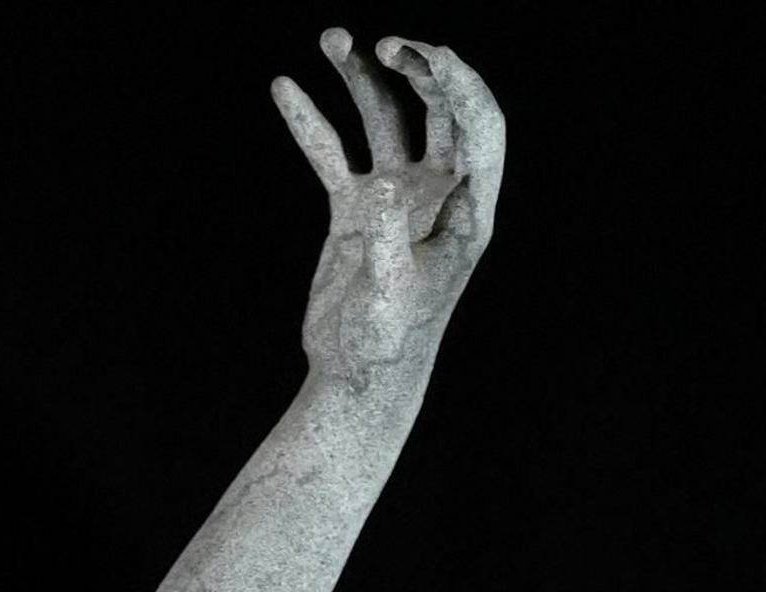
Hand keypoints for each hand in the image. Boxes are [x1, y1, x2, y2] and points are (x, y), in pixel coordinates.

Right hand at [275, 29, 504, 387]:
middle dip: (417, 68)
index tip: (426, 57)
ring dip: (361, 78)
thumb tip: (387, 190)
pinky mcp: (356, 209)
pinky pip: (335, 153)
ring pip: (385, 120)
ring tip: (333, 39)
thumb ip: (391, 242)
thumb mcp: (390, 299)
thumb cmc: (383, 347)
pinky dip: (312, 122)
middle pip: (440, 110)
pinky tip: (285, 88)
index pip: (480, 130)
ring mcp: (396, 197)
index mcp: (469, 212)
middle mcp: (439, 194)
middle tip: (384, 46)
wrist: (352, 378)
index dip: (461, 87)